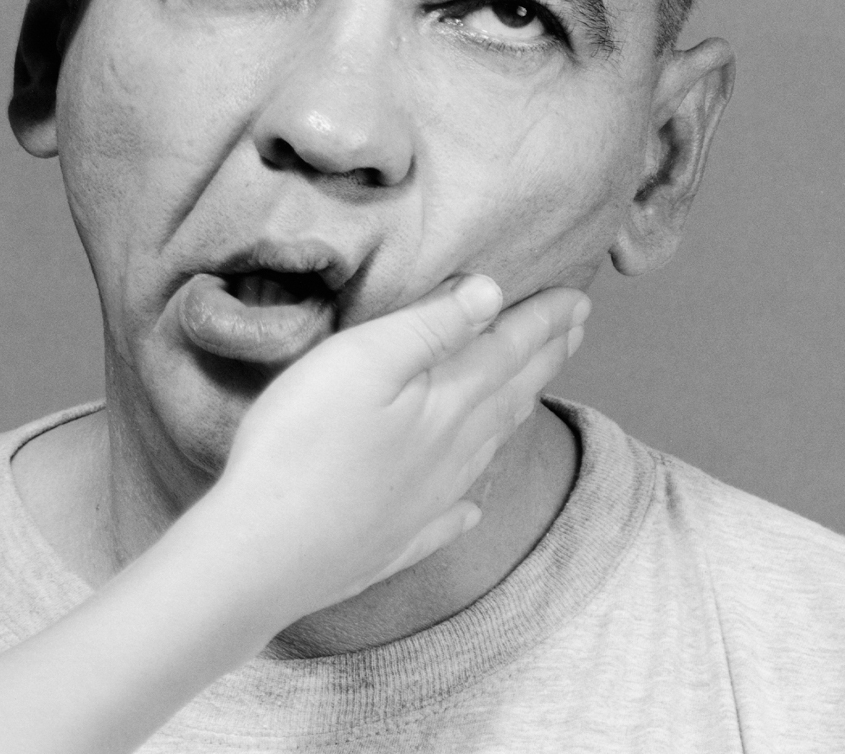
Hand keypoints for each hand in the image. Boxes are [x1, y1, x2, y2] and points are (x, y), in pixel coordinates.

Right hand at [196, 277, 588, 622]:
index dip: (543, 321)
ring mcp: (424, 503)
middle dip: (544, 358)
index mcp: (447, 403)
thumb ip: (430, 326)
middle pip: (507, 396)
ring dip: (514, 411)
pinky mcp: (391, 540)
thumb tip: (493, 293)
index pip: (507, 350)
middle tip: (576, 330)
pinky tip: (468, 508)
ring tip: (532, 390)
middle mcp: (450, 454)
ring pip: (485, 449)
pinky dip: (465, 505)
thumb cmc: (304, 443)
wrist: (266, 552)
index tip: (578, 298)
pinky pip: (446, 518)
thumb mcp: (362, 361)